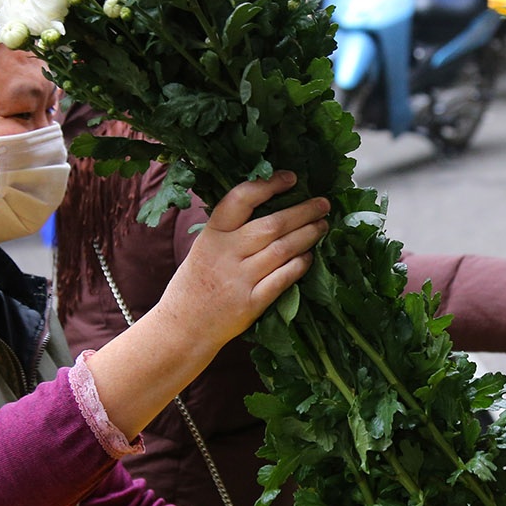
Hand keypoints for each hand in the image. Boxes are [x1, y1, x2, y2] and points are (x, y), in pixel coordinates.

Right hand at [157, 172, 327, 351]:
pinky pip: (283, 279)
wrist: (182, 327)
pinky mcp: (251, 303)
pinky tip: (309, 257)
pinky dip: (299, 265)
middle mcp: (225, 254)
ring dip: (307, 235)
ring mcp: (239, 280)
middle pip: (271, 225)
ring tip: (323, 226)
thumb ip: (230, 230)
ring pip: (282, 250)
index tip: (291, 177)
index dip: (268, 185)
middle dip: (303, 211)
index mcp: (212, 235)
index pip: (240, 200)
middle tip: (323, 204)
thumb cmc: (196, 284)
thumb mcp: (204, 248)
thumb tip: (271, 204)